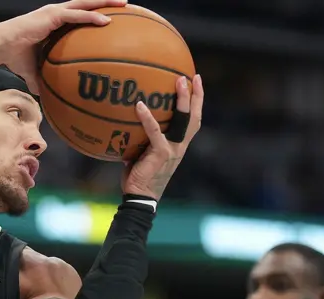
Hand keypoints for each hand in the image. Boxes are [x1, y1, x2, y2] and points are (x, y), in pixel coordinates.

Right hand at [0, 0, 127, 93]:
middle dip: (105, 2)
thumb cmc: (13, 56)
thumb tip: (42, 96)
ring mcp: (54, 12)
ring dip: (105, 3)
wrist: (2, 46)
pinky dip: (91, 17)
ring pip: (85, 4)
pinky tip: (106, 21)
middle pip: (86, 4)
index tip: (110, 16)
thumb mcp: (30, 70)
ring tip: (123, 4)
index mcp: (53, 22)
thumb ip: (39, 80)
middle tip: (125, 4)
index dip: (93, 13)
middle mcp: (56, 13)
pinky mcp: (52, 15)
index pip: (77, 14)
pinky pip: (76, 15)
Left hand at [122, 74, 202, 200]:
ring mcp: (173, 149)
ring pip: (182, 120)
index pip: (193, 121)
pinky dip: (147, 118)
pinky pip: (154, 132)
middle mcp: (180, 146)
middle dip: (195, 96)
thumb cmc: (139, 177)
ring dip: (182, 100)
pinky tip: (140, 105)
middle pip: (194, 117)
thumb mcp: (143, 155)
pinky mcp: (161, 153)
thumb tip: (125, 124)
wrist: (140, 197)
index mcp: (179, 146)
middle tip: (192, 77)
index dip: (197, 102)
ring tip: (178, 81)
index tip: (197, 82)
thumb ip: (141, 140)